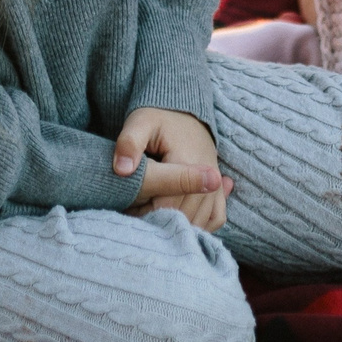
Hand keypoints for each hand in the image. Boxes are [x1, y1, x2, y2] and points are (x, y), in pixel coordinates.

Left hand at [115, 105, 230, 231]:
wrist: (184, 113)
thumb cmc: (158, 118)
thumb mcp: (139, 122)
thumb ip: (129, 143)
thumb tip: (122, 170)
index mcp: (188, 161)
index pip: (167, 205)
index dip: (145, 214)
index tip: (127, 211)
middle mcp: (209, 176)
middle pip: (184, 217)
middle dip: (158, 224)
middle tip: (136, 218)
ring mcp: (217, 184)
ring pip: (200, 222)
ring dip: (176, 229)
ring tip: (152, 221)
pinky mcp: (219, 189)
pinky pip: (216, 218)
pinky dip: (199, 226)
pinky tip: (180, 225)